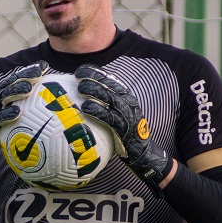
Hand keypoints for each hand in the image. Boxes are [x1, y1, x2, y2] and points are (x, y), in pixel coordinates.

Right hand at [0, 61, 46, 185]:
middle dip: (24, 76)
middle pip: (9, 83)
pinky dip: (6, 114)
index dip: (29, 71)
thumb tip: (49, 107)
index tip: (45, 66)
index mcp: (0, 94)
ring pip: (2, 97)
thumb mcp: (12, 117)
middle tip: (39, 72)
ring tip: (28, 88)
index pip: (16, 79)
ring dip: (15, 91)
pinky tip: (17, 112)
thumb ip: (26, 109)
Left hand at [76, 63, 170, 188]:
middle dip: (94, 77)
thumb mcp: (117, 116)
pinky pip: (109, 117)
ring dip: (94, 91)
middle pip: (110, 86)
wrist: (143, 153)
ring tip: (80, 87)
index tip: (82, 69)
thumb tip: (83, 99)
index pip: (110, 80)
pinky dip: (97, 111)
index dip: (96, 73)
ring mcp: (128, 115)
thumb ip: (105, 106)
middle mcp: (129, 103)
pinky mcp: (125, 128)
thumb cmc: (125, 134)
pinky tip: (85, 108)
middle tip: (78, 75)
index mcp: (126, 98)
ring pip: (110, 98)